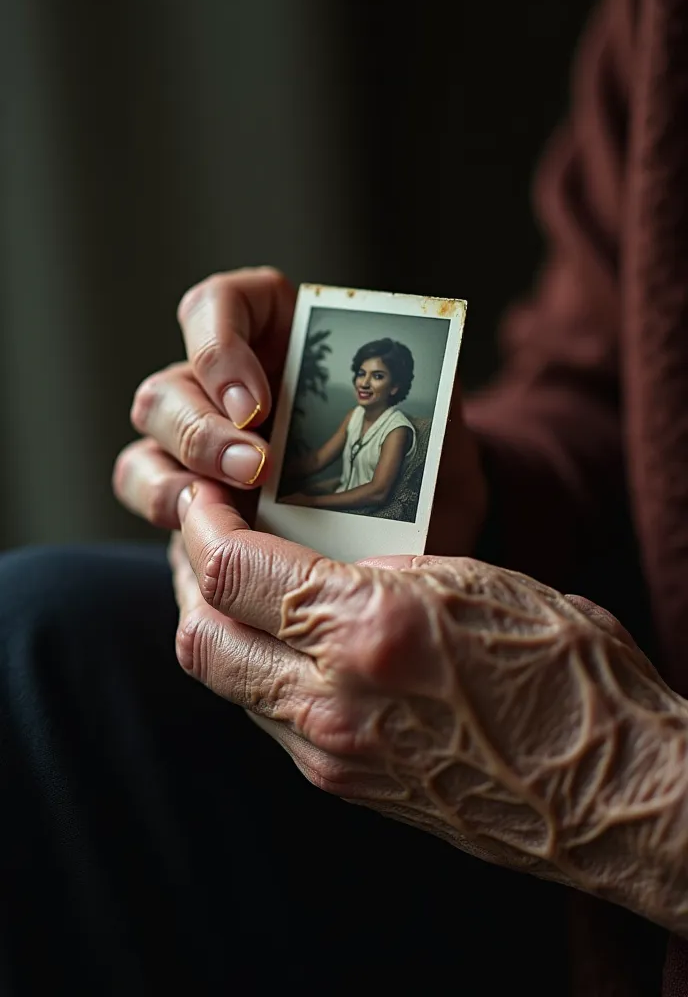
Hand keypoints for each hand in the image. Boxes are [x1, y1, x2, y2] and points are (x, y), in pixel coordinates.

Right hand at [113, 266, 486, 551]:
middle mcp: (227, 388)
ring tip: (230, 507)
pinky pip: (154, 494)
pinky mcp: (196, 501)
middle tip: (254, 466)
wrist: (420, 540)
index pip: (217, 307)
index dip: (218, 343)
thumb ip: (423, 398)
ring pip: (151, 440)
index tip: (256, 400)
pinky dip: (172, 512)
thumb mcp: (439, 428)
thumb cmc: (426, 471)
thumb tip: (403, 379)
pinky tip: (216, 541)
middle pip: (172, 386)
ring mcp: (203, 445)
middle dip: (202, 427)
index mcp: (277, 341)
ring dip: (178, 473)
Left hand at [173, 480, 687, 934]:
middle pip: (201, 636)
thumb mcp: (475, 583)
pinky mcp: (344, 785)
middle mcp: (333, 699)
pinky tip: (281, 642)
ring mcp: (332, 752)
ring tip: (234, 586)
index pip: (234, 572)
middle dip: (186, 577)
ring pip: (225, 683)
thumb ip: (382, 571)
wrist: (607, 793)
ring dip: (213, 627)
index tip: (205, 498)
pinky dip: (253, 672)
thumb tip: (325, 564)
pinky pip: (267, 719)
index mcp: (368, 629)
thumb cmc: (567, 674)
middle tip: (203, 538)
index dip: (202, 526)